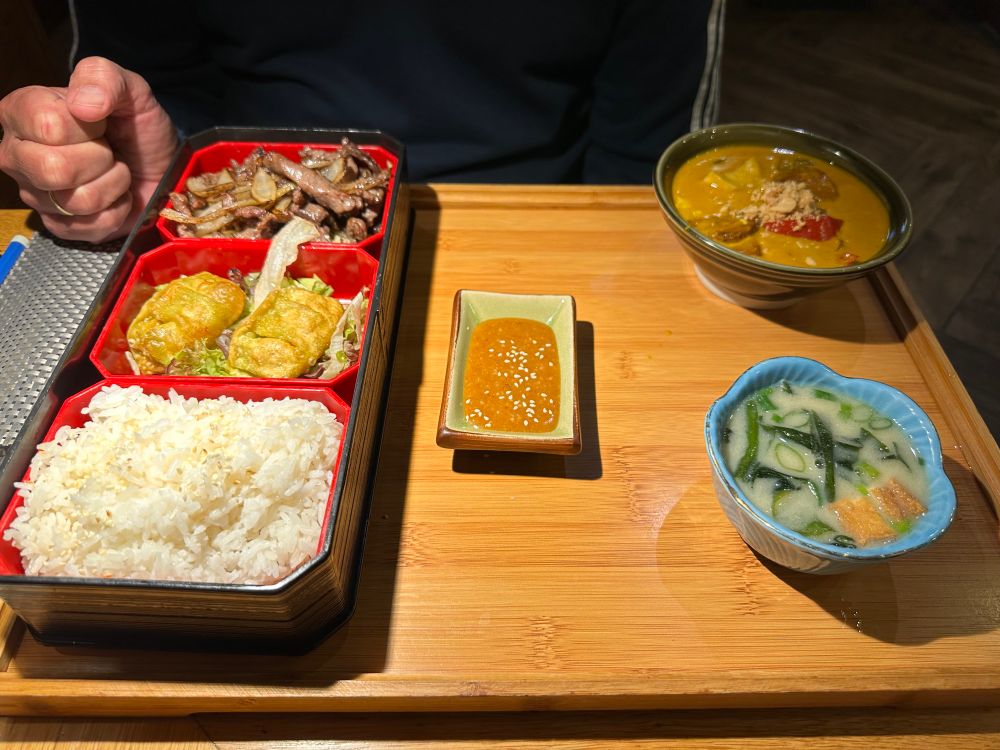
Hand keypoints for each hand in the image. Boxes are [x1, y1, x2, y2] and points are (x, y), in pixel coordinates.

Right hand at [0, 56, 177, 242]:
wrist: (160, 166)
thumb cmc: (136, 127)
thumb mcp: (129, 90)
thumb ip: (104, 78)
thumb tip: (83, 105)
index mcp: (20, 112)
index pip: (48, 125)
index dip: (87, 127)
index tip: (99, 123)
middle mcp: (16, 154)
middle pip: (52, 168)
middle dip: (99, 159)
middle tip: (108, 151)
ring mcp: (34, 194)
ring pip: (75, 201)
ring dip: (112, 185)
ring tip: (114, 171)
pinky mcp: (58, 226)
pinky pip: (90, 226)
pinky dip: (116, 211)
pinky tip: (114, 196)